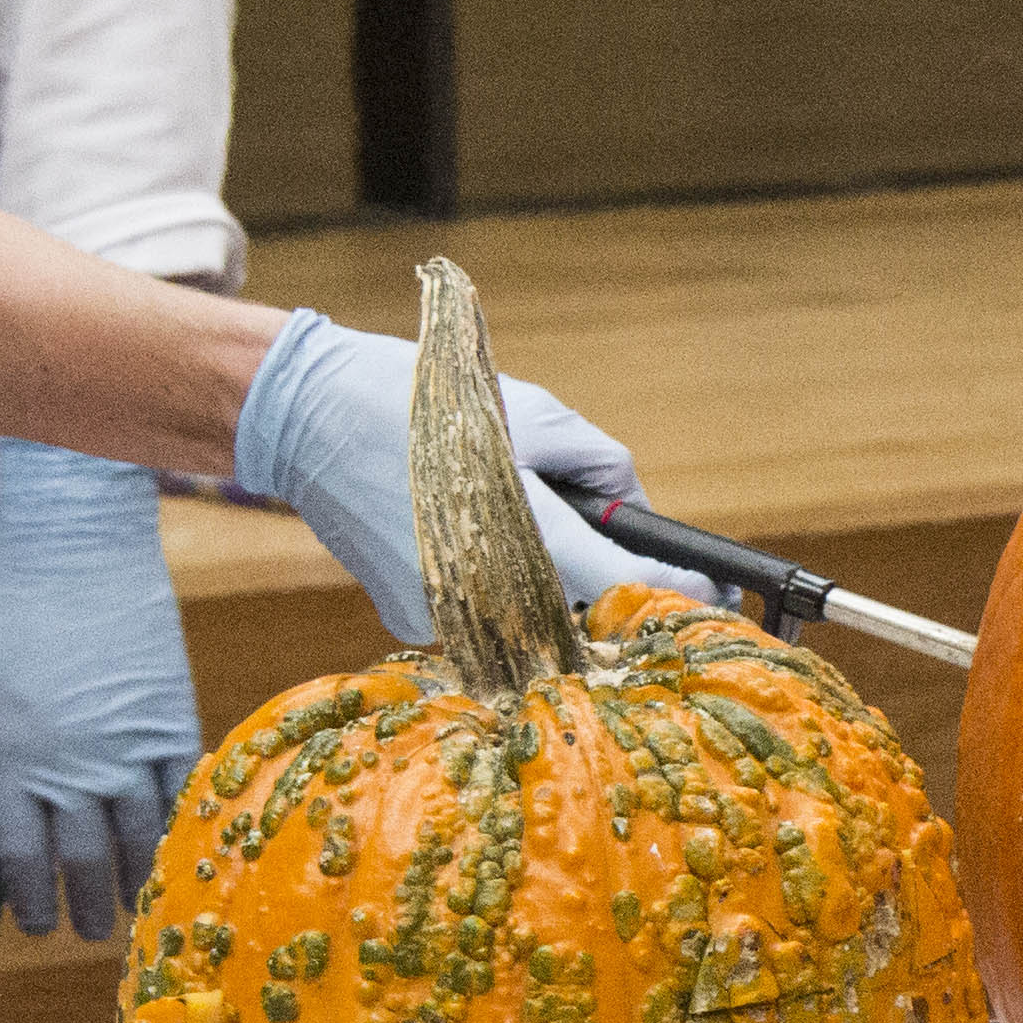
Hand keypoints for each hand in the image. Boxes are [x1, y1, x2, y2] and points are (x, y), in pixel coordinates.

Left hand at [0, 442, 201, 938]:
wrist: (79, 545)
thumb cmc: (5, 606)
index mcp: (17, 759)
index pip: (22, 853)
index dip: (30, 896)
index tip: (36, 925)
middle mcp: (76, 765)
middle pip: (85, 857)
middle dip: (84, 903)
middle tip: (86, 932)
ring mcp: (130, 744)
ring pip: (138, 834)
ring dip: (135, 877)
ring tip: (133, 905)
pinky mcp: (172, 715)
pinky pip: (180, 787)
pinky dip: (176, 823)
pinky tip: (173, 846)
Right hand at [229, 310, 722, 646]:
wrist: (309, 416)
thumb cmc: (429, 403)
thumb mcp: (533, 414)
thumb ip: (601, 466)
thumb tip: (640, 514)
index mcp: (519, 532)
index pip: (623, 587)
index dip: (679, 591)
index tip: (714, 593)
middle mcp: (481, 591)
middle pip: (580, 616)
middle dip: (619, 594)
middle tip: (652, 571)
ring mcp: (442, 615)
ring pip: (528, 618)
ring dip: (552, 587)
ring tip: (537, 527)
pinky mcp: (412, 619)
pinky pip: (483, 614)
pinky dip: (499, 586)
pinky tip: (481, 540)